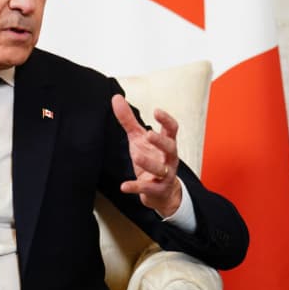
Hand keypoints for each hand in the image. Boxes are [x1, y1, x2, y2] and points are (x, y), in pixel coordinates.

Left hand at [111, 95, 181, 216]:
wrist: (160, 192)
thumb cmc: (151, 159)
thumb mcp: (138, 138)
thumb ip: (128, 120)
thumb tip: (116, 98)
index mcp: (166, 143)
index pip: (172, 130)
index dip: (166, 120)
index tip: (157, 111)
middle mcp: (168, 158)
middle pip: (170, 148)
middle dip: (161, 141)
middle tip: (149, 134)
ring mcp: (165, 175)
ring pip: (161, 169)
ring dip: (149, 162)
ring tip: (136, 156)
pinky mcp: (157, 189)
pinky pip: (147, 188)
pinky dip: (135, 187)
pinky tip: (124, 186)